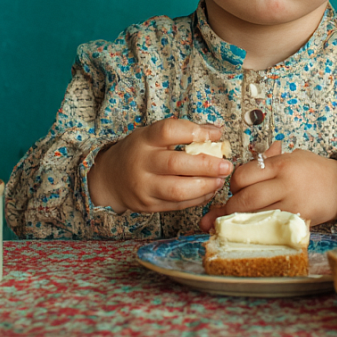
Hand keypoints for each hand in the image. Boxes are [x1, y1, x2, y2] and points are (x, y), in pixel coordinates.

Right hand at [87, 119, 230, 213]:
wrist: (110, 179)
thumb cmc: (138, 152)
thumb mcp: (151, 135)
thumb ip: (182, 132)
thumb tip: (215, 132)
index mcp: (143, 140)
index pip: (169, 131)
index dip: (195, 132)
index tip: (216, 134)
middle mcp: (141, 163)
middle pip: (176, 164)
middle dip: (207, 165)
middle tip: (226, 165)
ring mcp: (144, 187)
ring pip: (178, 190)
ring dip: (205, 186)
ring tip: (220, 180)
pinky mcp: (148, 206)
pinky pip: (177, 205)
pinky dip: (198, 199)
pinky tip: (209, 191)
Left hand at [198, 142, 336, 231]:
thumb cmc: (314, 170)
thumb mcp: (292, 156)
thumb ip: (267, 159)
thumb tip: (244, 163)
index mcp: (280, 165)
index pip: (243, 176)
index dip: (233, 185)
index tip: (235, 189)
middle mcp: (285, 184)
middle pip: (245, 199)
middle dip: (229, 208)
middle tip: (222, 213)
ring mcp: (292, 205)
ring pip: (255, 216)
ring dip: (237, 223)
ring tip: (224, 226)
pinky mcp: (298, 221)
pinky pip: (271, 227)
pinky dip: (257, 231)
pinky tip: (247, 234)